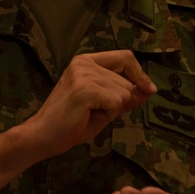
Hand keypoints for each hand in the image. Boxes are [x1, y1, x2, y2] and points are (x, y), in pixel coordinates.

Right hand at [26, 50, 155, 156]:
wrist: (44, 137)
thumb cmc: (72, 123)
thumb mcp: (105, 106)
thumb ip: (126, 95)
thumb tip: (150, 88)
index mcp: (87, 61)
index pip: (126, 57)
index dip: (140, 74)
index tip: (149, 90)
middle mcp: (85, 63)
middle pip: (128, 80)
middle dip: (120, 102)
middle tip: (94, 111)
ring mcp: (84, 74)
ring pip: (124, 93)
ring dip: (112, 110)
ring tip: (88, 113)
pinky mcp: (85, 89)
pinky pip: (117, 102)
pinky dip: (108, 114)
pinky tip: (87, 116)